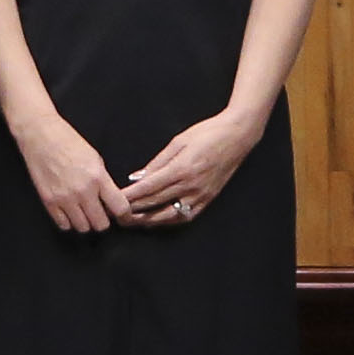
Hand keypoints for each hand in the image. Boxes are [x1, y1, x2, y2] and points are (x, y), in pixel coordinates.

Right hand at [13, 113, 127, 235]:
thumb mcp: (95, 159)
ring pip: (83, 228)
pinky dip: (68, 221)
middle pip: (101, 224)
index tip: (122, 214)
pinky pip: (64, 225)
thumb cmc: (68, 142)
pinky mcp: (48, 201)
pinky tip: (69, 210)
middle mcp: (82, 191)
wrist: (41, 135)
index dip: (124, 214)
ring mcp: (64, 198)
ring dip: (85, 222)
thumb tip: (111, 202)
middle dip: (103, 220)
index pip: (120, 208)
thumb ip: (104, 183)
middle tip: (99, 212)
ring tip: (83, 211)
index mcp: (98, 177)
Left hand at [112, 109, 260, 229]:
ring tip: (134, 222)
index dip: (130, 197)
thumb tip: (137, 177)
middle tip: (117, 215)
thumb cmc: (207, 133)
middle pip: (156, 203)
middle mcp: (191, 185)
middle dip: (134, 211)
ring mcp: (201, 195)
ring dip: (150, 220)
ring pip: (170, 215)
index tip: (115, 201)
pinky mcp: (209, 199)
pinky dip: (170, 220)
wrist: (238, 136)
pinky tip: (158, 220)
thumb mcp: (178, 141)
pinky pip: (187, 216)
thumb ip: (157, 162)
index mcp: (181, 169)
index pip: (149, 188)